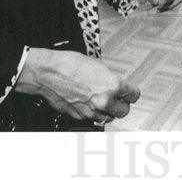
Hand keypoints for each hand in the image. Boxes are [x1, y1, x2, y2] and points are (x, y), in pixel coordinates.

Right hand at [15, 48, 139, 123]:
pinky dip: (92, 112)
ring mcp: (91, 110)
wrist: (48, 73)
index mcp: (113, 85)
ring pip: (108, 118)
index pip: (134, 96)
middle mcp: (104, 100)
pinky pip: (92, 117)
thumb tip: (116, 87)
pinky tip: (87, 102)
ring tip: (102, 102)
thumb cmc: (69, 64)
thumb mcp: (98, 66)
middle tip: (118, 99)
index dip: (131, 93)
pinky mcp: (79, 116)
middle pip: (124, 111)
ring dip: (107, 111)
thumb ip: (110, 79)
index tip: (129, 93)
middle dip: (121, 105)